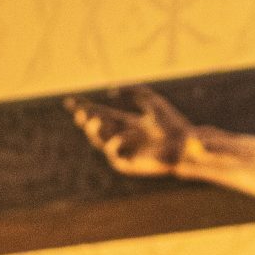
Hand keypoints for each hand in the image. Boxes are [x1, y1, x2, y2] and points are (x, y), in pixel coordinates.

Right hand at [65, 84, 192, 177]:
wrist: (184, 145)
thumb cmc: (172, 123)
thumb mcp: (151, 99)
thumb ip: (132, 90)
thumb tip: (110, 91)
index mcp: (126, 122)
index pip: (100, 114)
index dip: (84, 107)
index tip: (70, 101)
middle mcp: (122, 137)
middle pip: (95, 128)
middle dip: (84, 119)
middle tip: (79, 111)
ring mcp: (124, 152)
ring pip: (99, 141)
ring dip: (94, 129)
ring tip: (93, 118)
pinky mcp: (128, 164)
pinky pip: (113, 152)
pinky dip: (118, 140)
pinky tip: (129, 132)